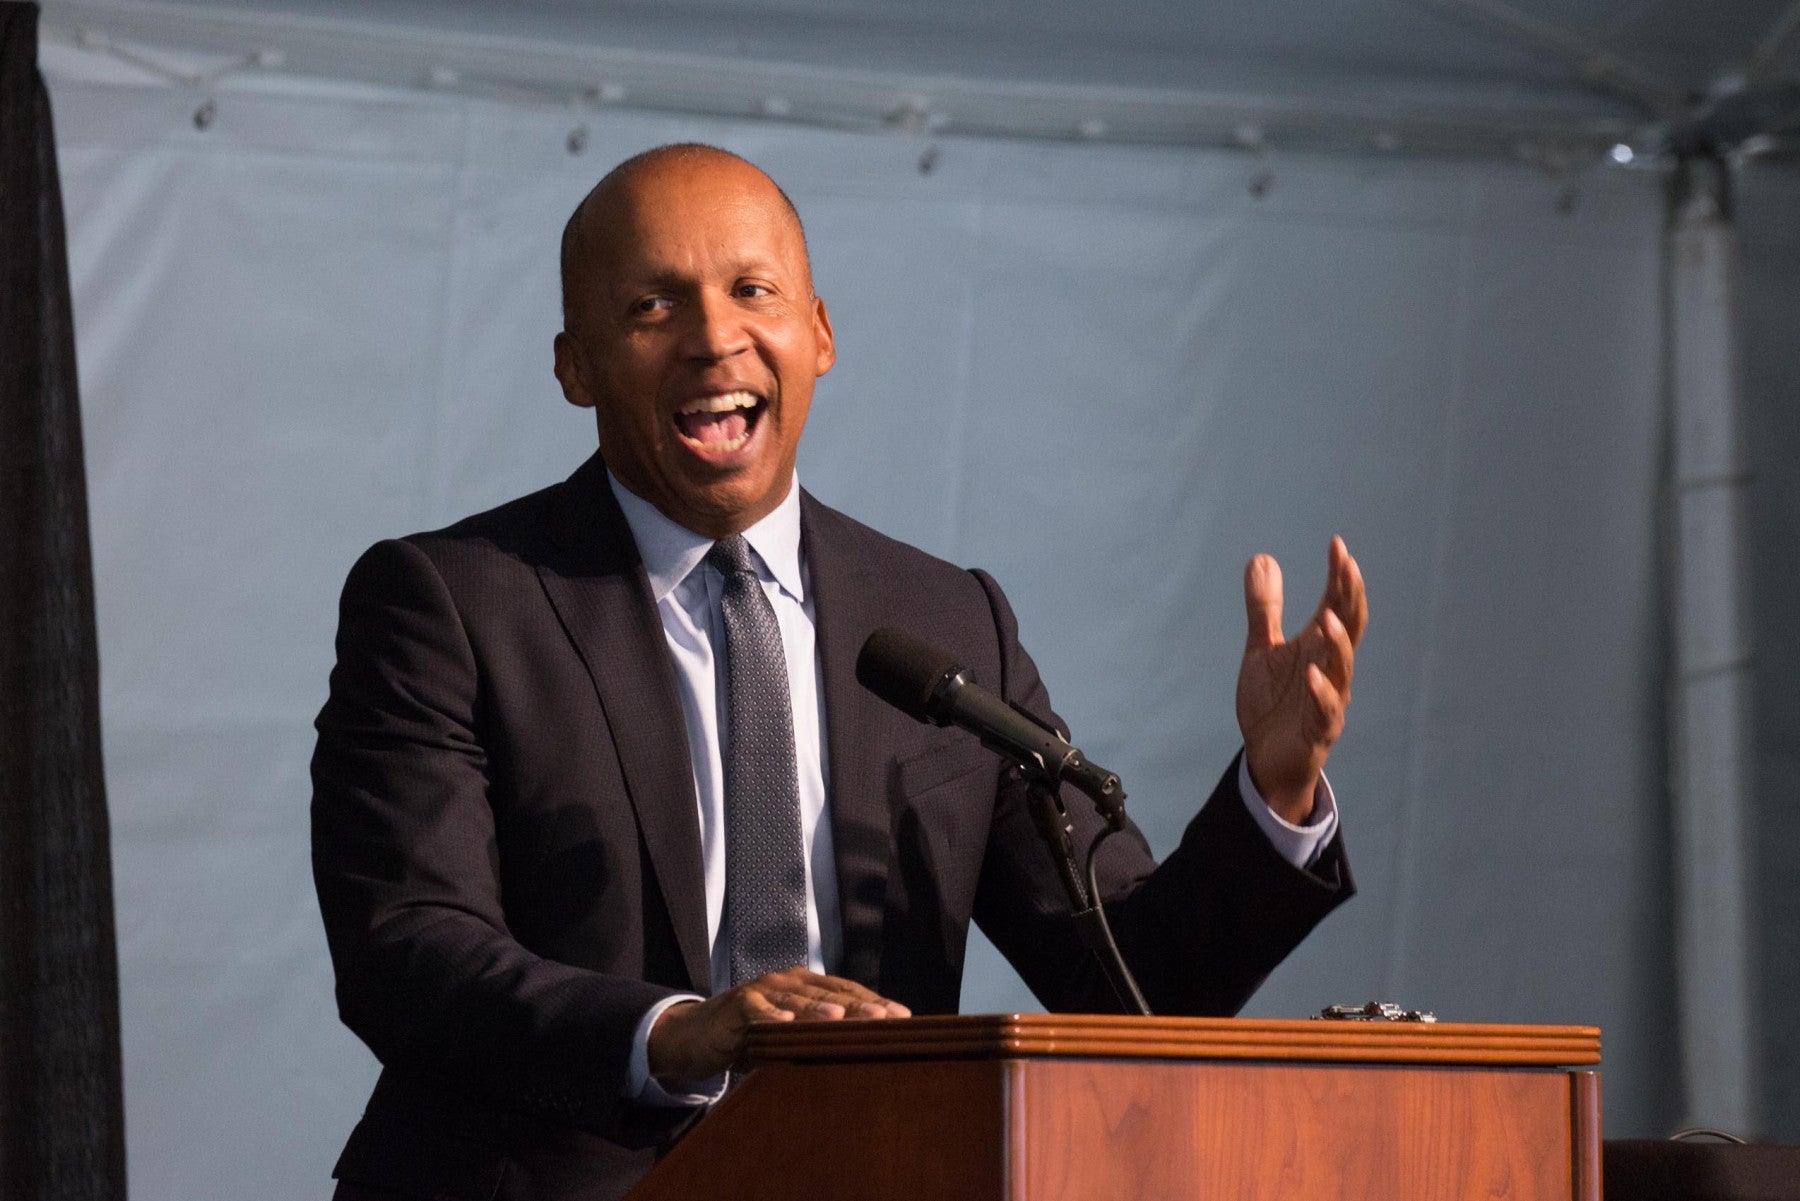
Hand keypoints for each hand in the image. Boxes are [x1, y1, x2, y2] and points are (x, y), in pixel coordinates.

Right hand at [646, 968, 910, 1082]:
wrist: (696, 1036)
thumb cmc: (750, 1038)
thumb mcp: (789, 1041)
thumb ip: (817, 1041)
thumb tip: (861, 1056)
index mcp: (806, 988)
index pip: (847, 992)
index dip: (874, 1002)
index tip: (902, 1018)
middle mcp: (788, 982)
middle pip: (828, 993)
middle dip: (857, 1005)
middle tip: (884, 1017)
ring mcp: (762, 990)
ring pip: (795, 997)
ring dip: (817, 1007)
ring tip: (839, 1017)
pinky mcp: (737, 1004)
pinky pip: (756, 1008)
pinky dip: (769, 1014)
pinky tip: (784, 1022)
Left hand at [1236, 536, 1367, 824]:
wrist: (1267, 759)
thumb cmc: (1273, 703)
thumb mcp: (1262, 649)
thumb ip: (1264, 608)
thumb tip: (1262, 558)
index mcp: (1319, 648)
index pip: (1337, 605)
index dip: (1340, 577)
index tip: (1337, 545)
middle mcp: (1330, 669)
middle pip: (1349, 629)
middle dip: (1350, 599)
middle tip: (1348, 567)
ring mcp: (1328, 700)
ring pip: (1342, 669)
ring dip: (1338, 644)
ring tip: (1329, 619)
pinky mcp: (1318, 731)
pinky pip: (1325, 711)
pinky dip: (1320, 693)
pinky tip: (1311, 674)